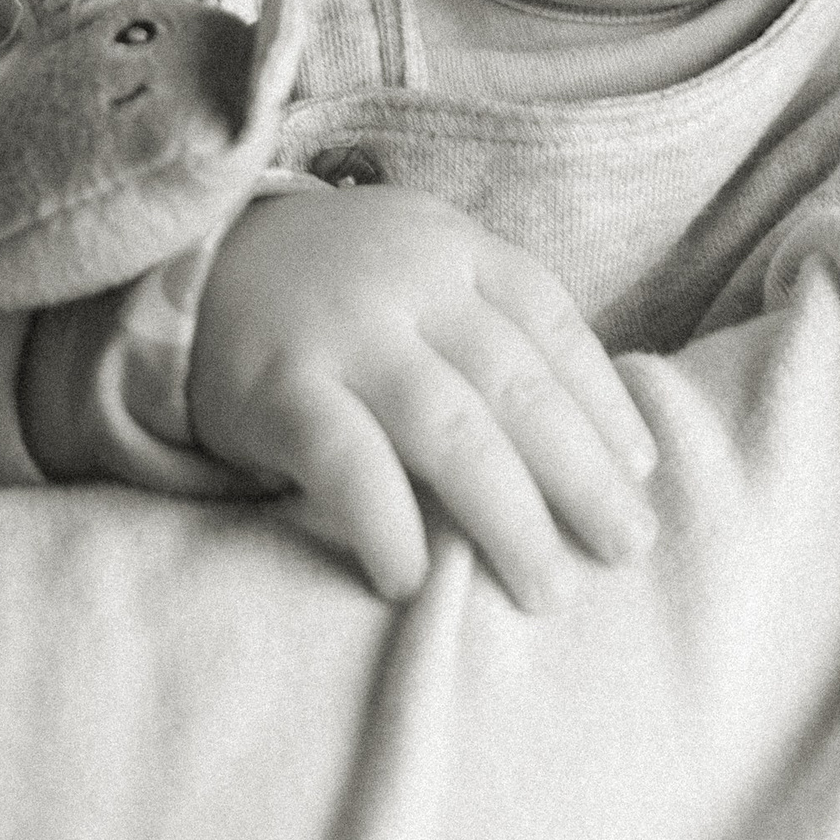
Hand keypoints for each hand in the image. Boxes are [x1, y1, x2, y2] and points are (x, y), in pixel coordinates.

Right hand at [187, 185, 659, 610]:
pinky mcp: (281, 386)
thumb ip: (488, 330)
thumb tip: (591, 443)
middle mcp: (409, 283)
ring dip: (508, 516)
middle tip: (626, 548)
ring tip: (548, 589)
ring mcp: (345, 332)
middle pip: (514, 384)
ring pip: (449, 427)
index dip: (602, 398)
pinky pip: (344, 458)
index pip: (549, 320)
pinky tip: (414, 577)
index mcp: (454, 250)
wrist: (197, 263)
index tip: (642, 473)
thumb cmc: (339, 291)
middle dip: (580, 473)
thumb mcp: (420, 273)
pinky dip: (386, 519)